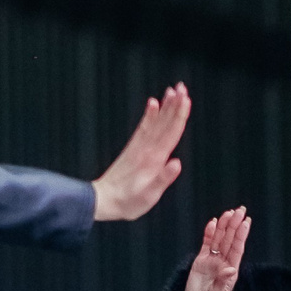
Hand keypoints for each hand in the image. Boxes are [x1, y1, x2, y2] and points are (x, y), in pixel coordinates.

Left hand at [90, 84, 189, 221]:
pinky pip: (143, 127)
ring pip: (156, 122)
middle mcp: (147, 150)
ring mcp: (139, 148)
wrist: (103, 200)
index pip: (171, 134)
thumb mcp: (148, 196)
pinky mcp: (133, 149)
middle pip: (164, 123)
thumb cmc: (128, 202)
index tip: (186, 100)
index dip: (179, 116)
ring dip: (165, 106)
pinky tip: (153, 104)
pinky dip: (149, 115)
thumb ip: (163, 179)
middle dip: (174, 105)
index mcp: (154, 161)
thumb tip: (177, 163)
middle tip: (182, 88)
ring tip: (172, 90)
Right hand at [183, 206, 250, 290]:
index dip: (241, 235)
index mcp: (231, 270)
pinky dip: (209, 233)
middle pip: (230, 240)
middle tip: (240, 210)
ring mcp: (212, 261)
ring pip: (219, 239)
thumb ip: (223, 283)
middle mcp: (223, 263)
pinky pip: (206, 244)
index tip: (246, 222)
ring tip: (228, 212)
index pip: (237, 249)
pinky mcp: (201, 261)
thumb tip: (231, 269)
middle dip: (235, 225)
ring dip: (223, 226)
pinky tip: (213, 222)